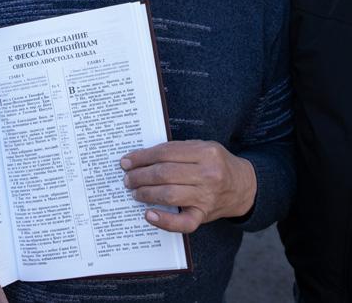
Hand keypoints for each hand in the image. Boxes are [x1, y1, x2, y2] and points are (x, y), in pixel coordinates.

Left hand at [121, 140, 256, 232]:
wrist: (243, 186)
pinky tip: (148, 214)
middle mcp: (208, 174)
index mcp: (205, 152)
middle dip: (140, 176)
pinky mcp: (204, 216)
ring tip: (134, 191)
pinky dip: (164, 221)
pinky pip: (183, 223)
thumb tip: (141, 157)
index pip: (165, 153)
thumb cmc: (216, 164)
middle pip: (165, 173)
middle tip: (127, 178)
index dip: (142, 157)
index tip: (127, 161)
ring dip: (146, 193)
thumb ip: (177, 150)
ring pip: (169, 194)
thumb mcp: (203, 147)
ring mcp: (207, 196)